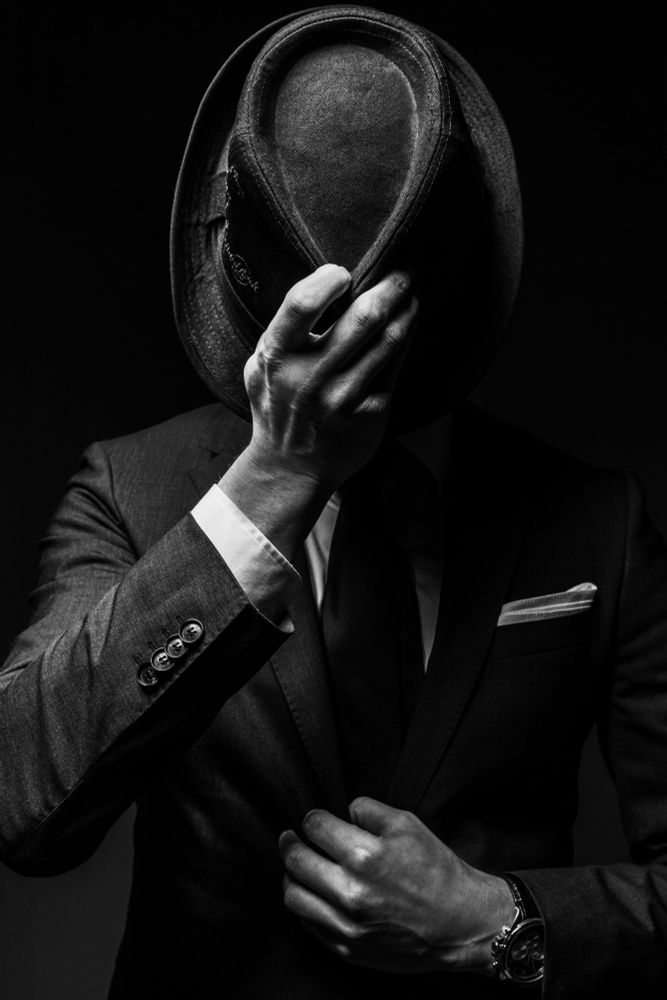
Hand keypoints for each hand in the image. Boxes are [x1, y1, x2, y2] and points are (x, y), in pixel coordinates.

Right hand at [219, 264, 417, 560]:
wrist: (291, 468)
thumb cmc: (277, 405)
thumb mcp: (259, 366)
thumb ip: (283, 330)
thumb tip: (325, 282)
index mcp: (277, 358)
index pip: (302, 303)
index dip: (329, 278)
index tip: (343, 272)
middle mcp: (311, 378)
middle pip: (363, 317)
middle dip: (390, 286)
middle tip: (402, 272)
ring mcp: (345, 397)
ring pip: (390, 338)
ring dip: (407, 308)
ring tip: (411, 292)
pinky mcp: (372, 412)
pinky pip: (396, 362)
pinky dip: (406, 335)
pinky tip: (408, 321)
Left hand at [279, 797, 513, 975]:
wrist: (461, 924)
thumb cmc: (437, 872)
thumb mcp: (408, 824)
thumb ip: (368, 810)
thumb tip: (342, 812)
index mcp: (365, 855)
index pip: (315, 827)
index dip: (312, 818)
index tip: (314, 820)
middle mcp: (351, 892)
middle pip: (296, 860)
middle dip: (290, 843)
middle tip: (289, 837)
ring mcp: (347, 925)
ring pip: (294, 895)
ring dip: (291, 875)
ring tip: (296, 867)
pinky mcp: (347, 949)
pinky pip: (308, 923)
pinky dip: (305, 904)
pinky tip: (314, 894)